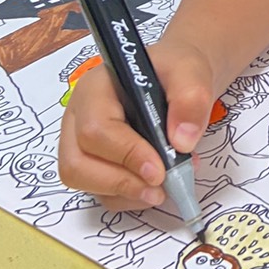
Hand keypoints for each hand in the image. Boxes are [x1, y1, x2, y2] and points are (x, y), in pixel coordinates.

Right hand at [58, 37, 214, 211]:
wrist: (177, 79)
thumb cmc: (176, 71)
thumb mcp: (192, 72)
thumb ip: (190, 99)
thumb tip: (181, 142)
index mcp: (95, 88)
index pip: (95, 128)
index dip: (126, 154)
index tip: (160, 170)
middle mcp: (78, 116)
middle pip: (76, 162)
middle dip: (119, 182)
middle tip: (160, 188)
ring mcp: (80, 142)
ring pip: (83, 181)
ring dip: (124, 193)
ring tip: (162, 188)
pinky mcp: (92, 162)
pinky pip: (98, 191)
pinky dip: (127, 197)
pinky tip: (153, 187)